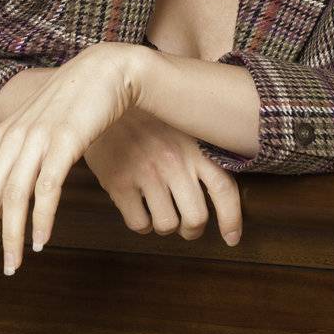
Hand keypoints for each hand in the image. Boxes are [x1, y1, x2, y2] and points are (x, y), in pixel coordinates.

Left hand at [0, 42, 134, 280]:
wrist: (105, 71)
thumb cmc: (72, 104)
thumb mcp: (34, 129)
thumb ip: (15, 155)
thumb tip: (1, 195)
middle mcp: (11, 138)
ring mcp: (37, 138)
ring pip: (12, 196)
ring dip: (10, 238)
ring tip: (13, 266)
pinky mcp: (65, 140)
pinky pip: (47, 186)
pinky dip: (41, 218)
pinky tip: (41, 241)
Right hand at [83, 108, 243, 246]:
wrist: (102, 94)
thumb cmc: (145, 113)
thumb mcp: (181, 124)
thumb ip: (199, 152)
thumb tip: (216, 187)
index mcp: (195, 146)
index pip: (224, 190)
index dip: (232, 220)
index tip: (232, 239)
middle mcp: (175, 161)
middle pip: (197, 217)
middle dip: (192, 229)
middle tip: (186, 225)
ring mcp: (147, 173)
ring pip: (167, 225)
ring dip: (165, 224)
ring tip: (159, 210)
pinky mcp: (120, 183)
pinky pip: (139, 224)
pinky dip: (141, 223)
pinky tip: (137, 207)